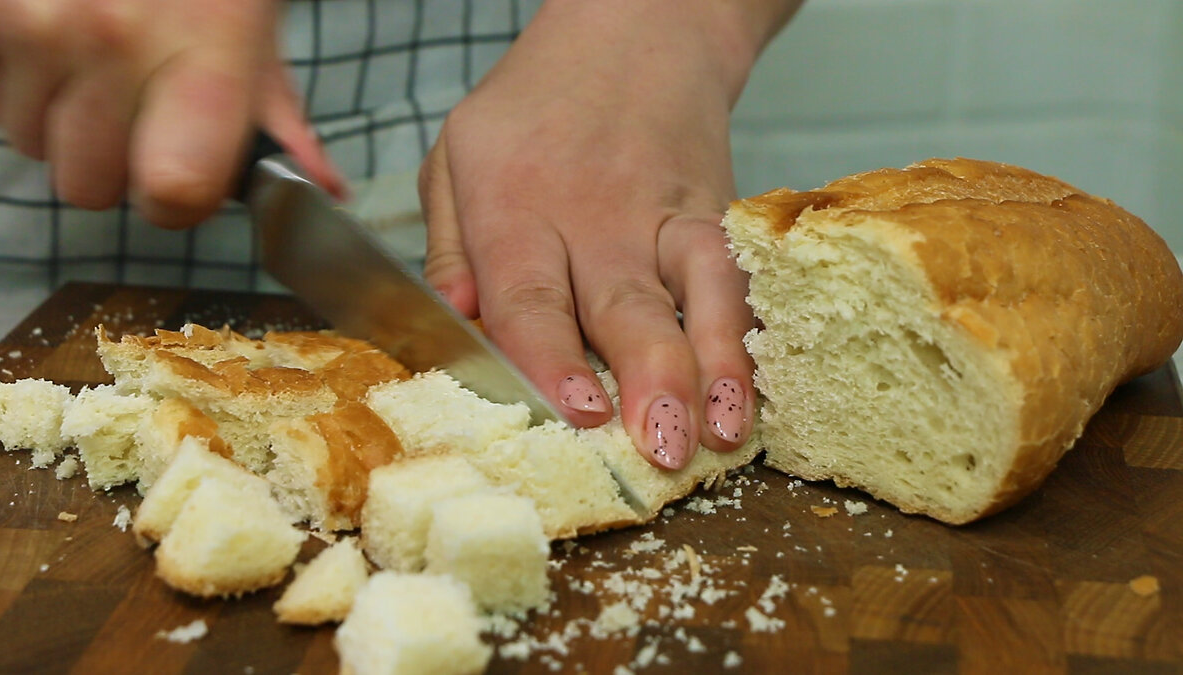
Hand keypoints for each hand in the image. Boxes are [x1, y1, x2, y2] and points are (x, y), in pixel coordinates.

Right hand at [0, 0, 343, 228]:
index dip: (176, 201)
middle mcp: (113, 36)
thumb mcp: (255, 31)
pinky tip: (44, 42)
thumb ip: (278, 118)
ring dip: (55, 115)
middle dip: (108, 161)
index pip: (175, 188)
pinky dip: (6, 79)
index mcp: (205, 52)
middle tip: (129, 104)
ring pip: (28, 143)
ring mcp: (36, 20)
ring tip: (87, 57)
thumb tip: (318, 188)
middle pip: (87, 185)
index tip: (178, 181)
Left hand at [420, 1, 776, 469]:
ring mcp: (664, 215)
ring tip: (721, 432)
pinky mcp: (714, 215)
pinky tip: (754, 388)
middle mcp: (595, 215)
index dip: (551, 357)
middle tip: (657, 444)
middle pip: (622, 303)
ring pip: (697, 294)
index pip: (530, 293)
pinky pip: (737, 278)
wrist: (636, 35)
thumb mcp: (456, 157)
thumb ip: (449, 249)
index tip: (576, 410)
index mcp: (516, 204)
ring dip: (711, 366)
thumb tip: (456, 327)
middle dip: (645, 378)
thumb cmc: (533, 109)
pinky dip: (747, 336)